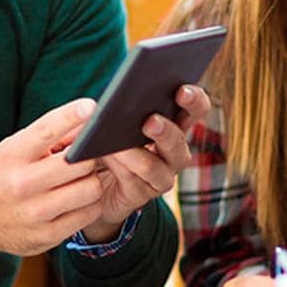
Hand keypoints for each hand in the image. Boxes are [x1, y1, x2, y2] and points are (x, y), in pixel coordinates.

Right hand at [0, 100, 111, 256]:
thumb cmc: (2, 175)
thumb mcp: (15, 149)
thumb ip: (49, 135)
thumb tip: (88, 119)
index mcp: (12, 156)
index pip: (45, 131)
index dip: (70, 117)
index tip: (89, 107)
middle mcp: (21, 184)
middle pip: (80, 162)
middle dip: (88, 156)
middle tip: (84, 157)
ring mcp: (34, 212)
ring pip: (90, 188)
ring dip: (92, 181)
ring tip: (81, 180)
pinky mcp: (47, 235)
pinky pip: (89, 213)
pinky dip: (91, 204)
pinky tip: (80, 200)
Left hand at [78, 83, 210, 243]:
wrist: (90, 180)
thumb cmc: (104, 138)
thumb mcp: (109, 116)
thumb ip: (112, 106)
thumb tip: (106, 101)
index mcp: (174, 124)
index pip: (196, 108)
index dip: (194, 99)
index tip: (182, 91)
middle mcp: (174, 151)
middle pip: (179, 140)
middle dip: (165, 130)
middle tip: (150, 121)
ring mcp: (161, 176)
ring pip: (155, 166)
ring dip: (135, 153)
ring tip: (116, 144)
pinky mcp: (142, 195)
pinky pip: (134, 181)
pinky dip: (119, 167)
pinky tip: (105, 155)